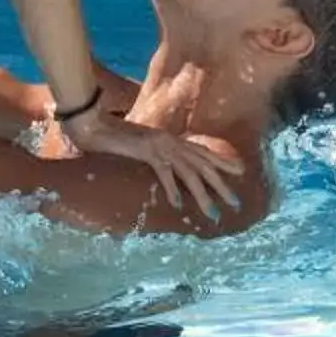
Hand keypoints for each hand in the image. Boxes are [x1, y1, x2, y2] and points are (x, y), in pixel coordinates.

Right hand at [59, 103, 243, 216]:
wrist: (94, 122)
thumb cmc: (114, 135)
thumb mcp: (140, 145)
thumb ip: (154, 153)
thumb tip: (162, 164)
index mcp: (171, 139)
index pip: (202, 152)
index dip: (222, 161)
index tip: (241, 172)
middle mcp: (171, 141)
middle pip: (203, 166)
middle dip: (221, 186)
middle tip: (236, 203)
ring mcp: (161, 146)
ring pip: (189, 174)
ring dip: (202, 195)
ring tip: (213, 213)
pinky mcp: (147, 151)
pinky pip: (164, 172)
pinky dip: (171, 188)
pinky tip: (177, 204)